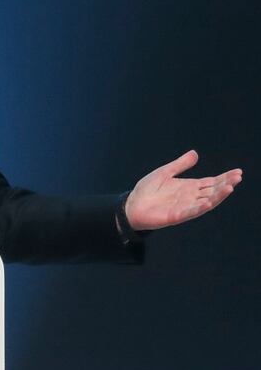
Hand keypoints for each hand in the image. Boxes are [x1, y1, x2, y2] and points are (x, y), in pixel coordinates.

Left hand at [125, 150, 241, 230]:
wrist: (131, 206)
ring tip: (229, 187)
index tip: (238, 172)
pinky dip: (199, 208)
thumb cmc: (147, 191)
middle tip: (238, 177)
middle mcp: (190, 197)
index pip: (211, 182)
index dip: (224, 177)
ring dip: (218, 196)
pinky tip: (208, 202)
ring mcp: (184, 207)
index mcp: (189, 187)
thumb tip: (195, 153)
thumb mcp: (164, 173)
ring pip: (206, 202)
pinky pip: (190, 212)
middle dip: (225, 184)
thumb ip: (180, 165)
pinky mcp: (175, 216)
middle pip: (212, 191)